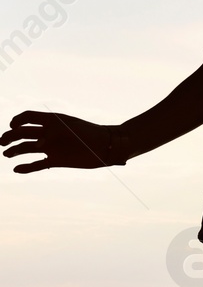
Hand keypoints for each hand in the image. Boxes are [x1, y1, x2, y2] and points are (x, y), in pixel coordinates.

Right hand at [1, 112, 120, 171]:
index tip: (13, 126)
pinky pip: (38, 164)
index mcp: (52, 121)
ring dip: (15, 151)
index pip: (28, 117)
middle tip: (2, 143)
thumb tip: (38, 143)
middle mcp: (49, 134)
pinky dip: (27, 167)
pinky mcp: (57, 160)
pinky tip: (17, 169)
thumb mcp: (71, 130)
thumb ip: (54, 134)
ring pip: (27, 148)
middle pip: (23, 133)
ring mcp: (52, 147)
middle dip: (10, 137)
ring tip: (7, 154)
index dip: (17, 120)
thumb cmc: (92, 134)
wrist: (107, 146)